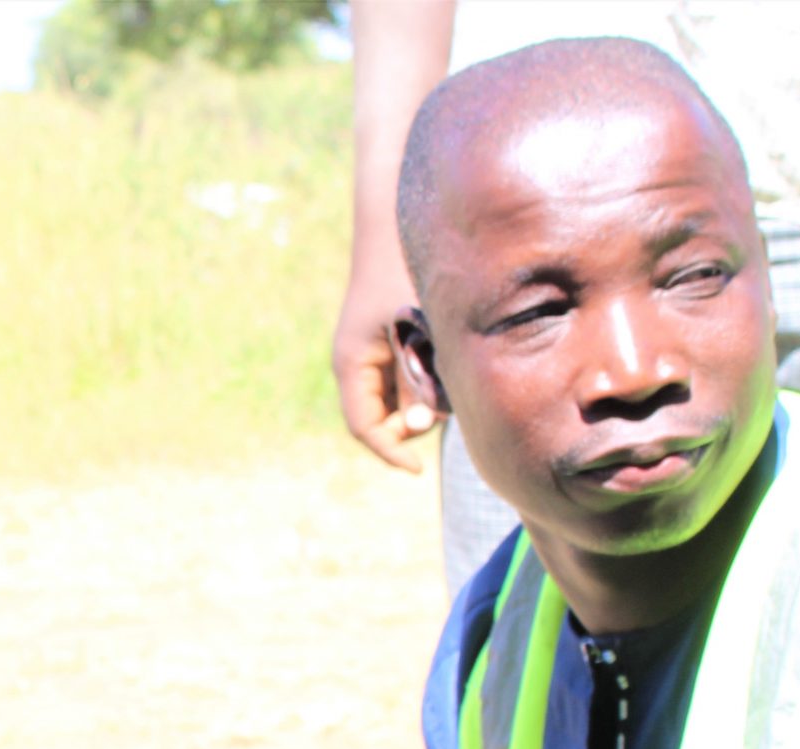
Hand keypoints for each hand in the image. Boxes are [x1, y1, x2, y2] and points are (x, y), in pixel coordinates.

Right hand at [331, 260, 439, 472]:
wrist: (390, 228)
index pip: (365, 427)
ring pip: (391, 403)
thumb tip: (420, 422)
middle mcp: (354, 365)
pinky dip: (420, 388)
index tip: (418, 469)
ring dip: (417, 406)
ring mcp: (368, 356)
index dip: (390, 451)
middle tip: (446, 411)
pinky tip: (444, 369)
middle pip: (378, 420)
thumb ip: (418, 375)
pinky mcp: (384, 346)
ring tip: (448, 383)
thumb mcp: (415, 327)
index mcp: (352, 363)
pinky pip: (399, 383)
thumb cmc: (404, 271)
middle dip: (409, 428)